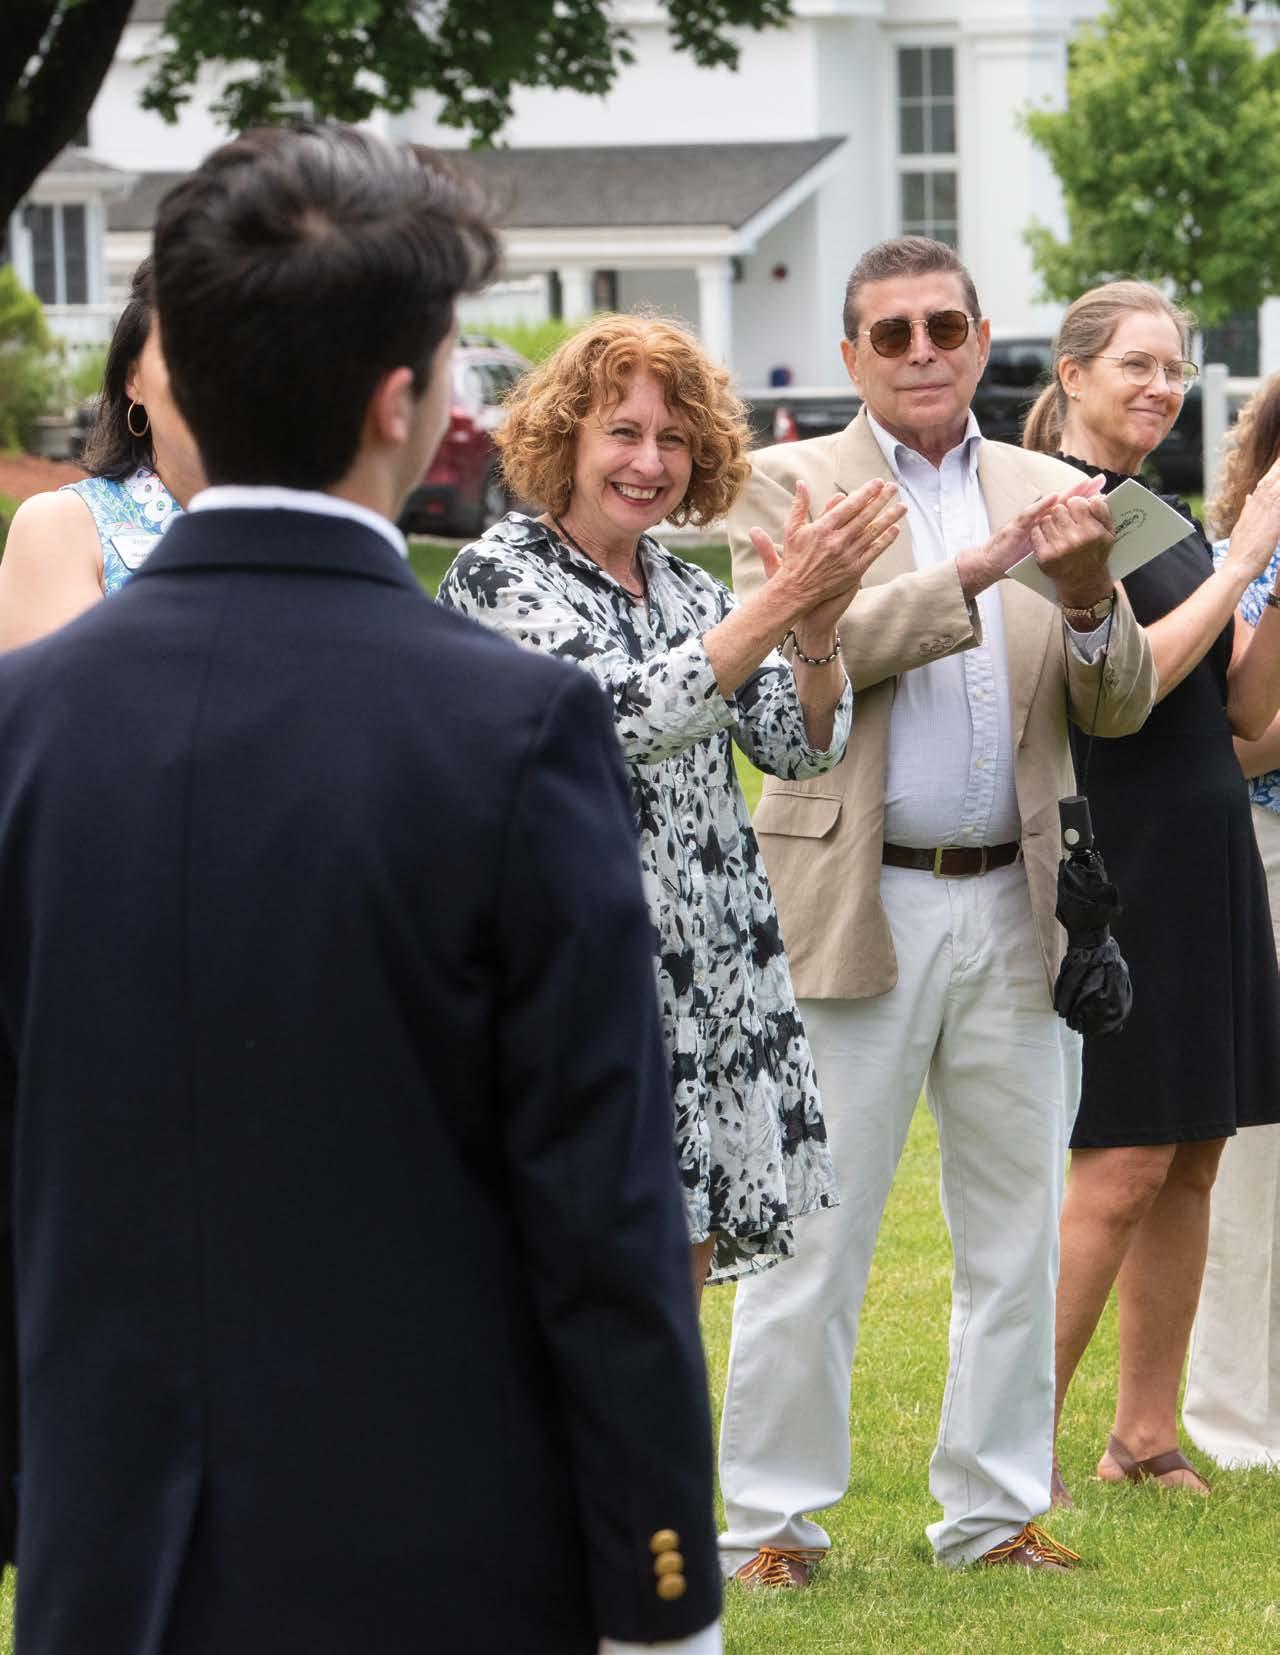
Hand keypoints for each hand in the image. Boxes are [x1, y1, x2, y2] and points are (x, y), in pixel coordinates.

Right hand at [750, 478, 905, 623]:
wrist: (796, 591)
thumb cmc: (794, 558)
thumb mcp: (792, 529)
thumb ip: (799, 505)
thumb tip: (801, 484)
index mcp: (822, 528)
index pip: (849, 506)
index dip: (865, 493)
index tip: (878, 483)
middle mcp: (837, 541)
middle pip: (865, 516)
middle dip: (881, 500)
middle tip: (894, 487)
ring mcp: (847, 556)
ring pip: (873, 532)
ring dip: (889, 518)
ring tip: (902, 506)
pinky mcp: (854, 570)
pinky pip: (873, 552)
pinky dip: (885, 540)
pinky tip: (896, 529)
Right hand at [954, 475, 1109, 600]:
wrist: (992, 564)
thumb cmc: (1015, 558)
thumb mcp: (1042, 550)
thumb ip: (1056, 541)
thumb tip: (1077, 542)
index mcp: (1048, 523)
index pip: (1069, 509)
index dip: (1085, 500)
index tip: (1103, 491)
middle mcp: (1039, 518)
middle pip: (1064, 501)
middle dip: (1082, 491)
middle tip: (1099, 480)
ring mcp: (1028, 520)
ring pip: (1050, 504)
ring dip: (1066, 494)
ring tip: (1083, 485)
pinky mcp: (1016, 526)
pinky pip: (1030, 514)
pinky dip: (1042, 506)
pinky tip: (1053, 498)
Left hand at [1031, 483, 1115, 607]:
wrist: (1083, 582)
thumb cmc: (1096, 554)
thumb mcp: (1108, 534)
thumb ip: (1103, 512)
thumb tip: (1095, 494)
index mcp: (1093, 531)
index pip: (1077, 502)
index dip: (1075, 503)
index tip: (1076, 509)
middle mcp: (1076, 540)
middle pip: (1059, 508)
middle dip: (1062, 511)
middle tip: (1066, 521)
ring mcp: (1059, 548)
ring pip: (1046, 518)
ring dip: (1049, 521)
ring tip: (1057, 530)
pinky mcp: (1045, 557)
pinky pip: (1036, 532)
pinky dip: (1039, 532)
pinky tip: (1048, 537)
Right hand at [1222, 451, 1279, 584]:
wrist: (1237, 566)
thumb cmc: (1242, 552)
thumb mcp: (1242, 527)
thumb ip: (1249, 510)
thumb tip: (1250, 497)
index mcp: (1252, 506)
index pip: (1265, 481)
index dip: (1275, 468)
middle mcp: (1258, 504)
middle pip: (1273, 477)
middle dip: (1279, 465)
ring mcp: (1266, 510)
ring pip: (1277, 485)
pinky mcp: (1274, 520)